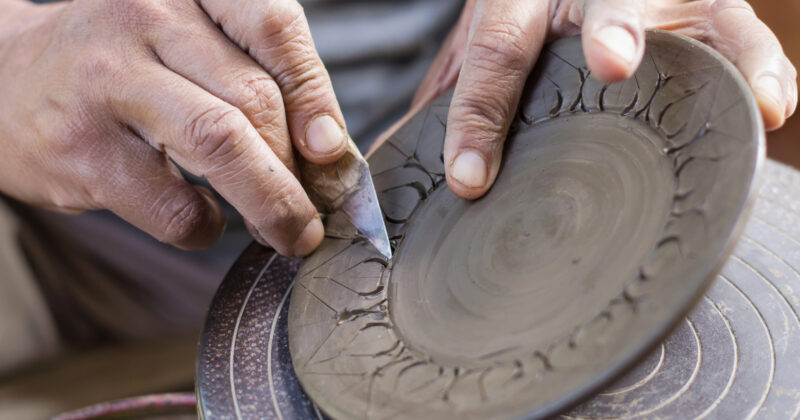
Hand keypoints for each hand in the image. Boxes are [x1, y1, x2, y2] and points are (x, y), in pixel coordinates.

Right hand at [0, 0, 349, 255]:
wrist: (3, 79)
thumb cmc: (119, 67)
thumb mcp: (184, 43)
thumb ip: (251, 79)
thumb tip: (327, 152)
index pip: (274, 28)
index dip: (316, 96)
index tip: (331, 152)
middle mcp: (147, 19)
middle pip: (255, 98)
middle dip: (299, 170)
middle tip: (315, 212)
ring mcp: (108, 81)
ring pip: (221, 145)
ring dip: (272, 204)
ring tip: (290, 234)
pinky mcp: (82, 149)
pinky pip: (173, 204)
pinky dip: (205, 228)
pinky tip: (203, 224)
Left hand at [400, 0, 797, 199]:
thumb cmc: (521, 15)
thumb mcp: (478, 44)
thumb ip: (452, 97)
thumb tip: (390, 162)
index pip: (496, 53)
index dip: (479, 117)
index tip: (468, 180)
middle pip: (601, 1)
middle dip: (611, 28)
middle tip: (613, 62)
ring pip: (695, 12)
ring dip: (718, 53)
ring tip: (745, 98)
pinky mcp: (703, 5)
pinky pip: (741, 31)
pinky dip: (761, 68)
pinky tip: (773, 107)